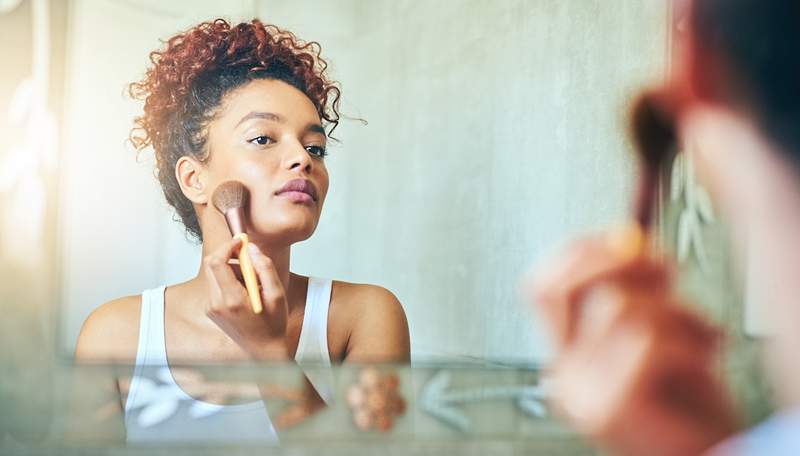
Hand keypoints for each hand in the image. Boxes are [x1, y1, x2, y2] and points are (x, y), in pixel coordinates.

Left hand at [202, 237, 288, 359]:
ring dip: (231, 269)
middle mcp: (216, 304)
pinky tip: (245, 292)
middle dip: (228, 255)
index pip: (216, 262)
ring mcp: (211, 307)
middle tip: (248, 258)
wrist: (263, 350)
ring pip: (214, 274)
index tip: (240, 242)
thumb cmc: (273, 324)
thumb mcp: (277, 294)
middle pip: (211, 264)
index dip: (227, 246)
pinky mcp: (211, 309)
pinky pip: (216, 284)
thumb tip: (251, 248)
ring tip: (252, 283)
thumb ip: (264, 268)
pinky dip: (229, 281)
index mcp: (232, 300)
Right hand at [530, 234, 738, 455]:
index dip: (576, 253)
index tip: (621, 238)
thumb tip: (631, 240)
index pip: (541, 288)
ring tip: (702, 338)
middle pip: (562, 288)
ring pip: (617, 308)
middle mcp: (562, 376)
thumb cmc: (690, 401)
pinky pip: (647, 341)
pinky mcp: (608, 409)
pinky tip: (703, 366)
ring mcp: (579, 394)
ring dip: (676, 312)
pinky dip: (690, 344)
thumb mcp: (659, 332)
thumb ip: (637, 291)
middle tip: (668, 270)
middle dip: (620, 262)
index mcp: (567, 357)